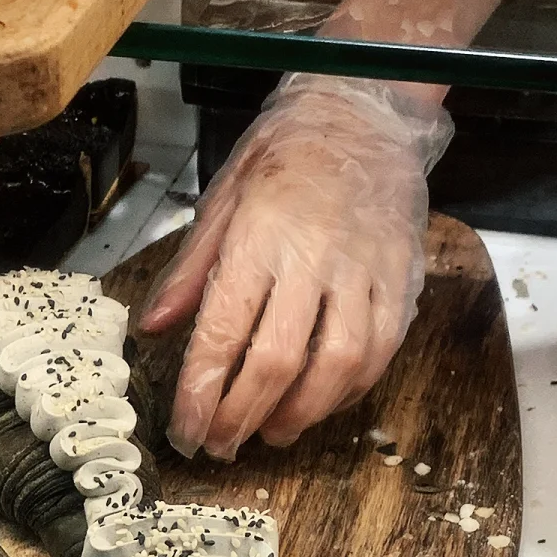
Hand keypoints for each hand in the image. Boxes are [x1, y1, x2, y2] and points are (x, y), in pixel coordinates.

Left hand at [138, 74, 452, 459]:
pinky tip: (320, 404)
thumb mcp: (221, 198)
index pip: (224, 332)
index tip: (185, 431)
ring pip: (337, 366)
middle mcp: (314, 259)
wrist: (365, 111)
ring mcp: (365, 272)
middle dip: (242, 416)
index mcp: (259, 238)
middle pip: (277, 362)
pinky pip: (380, 352)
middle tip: (220, 445)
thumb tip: (154, 327)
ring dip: (299, 414)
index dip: (201, 393)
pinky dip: (349, 390)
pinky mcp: (402, 281)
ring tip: (270, 434)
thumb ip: (190, 269)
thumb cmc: (284, 154)